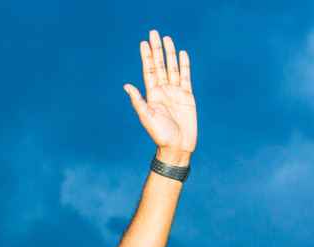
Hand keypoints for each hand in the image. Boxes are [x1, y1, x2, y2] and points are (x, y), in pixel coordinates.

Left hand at [123, 29, 196, 164]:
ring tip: (167, 39)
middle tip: (154, 33)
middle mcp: (163, 91)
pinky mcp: (187, 96)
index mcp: (152, 95)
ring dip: (170, 54)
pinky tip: (182, 54)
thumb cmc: (160, 135)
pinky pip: (185, 77)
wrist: (177, 147)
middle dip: (157, 50)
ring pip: (172, 68)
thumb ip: (138, 101)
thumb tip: (126, 85)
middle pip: (160, 65)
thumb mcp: (147, 117)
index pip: (149, 71)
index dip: (147, 57)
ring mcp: (175, 93)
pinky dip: (184, 65)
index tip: (144, 43)